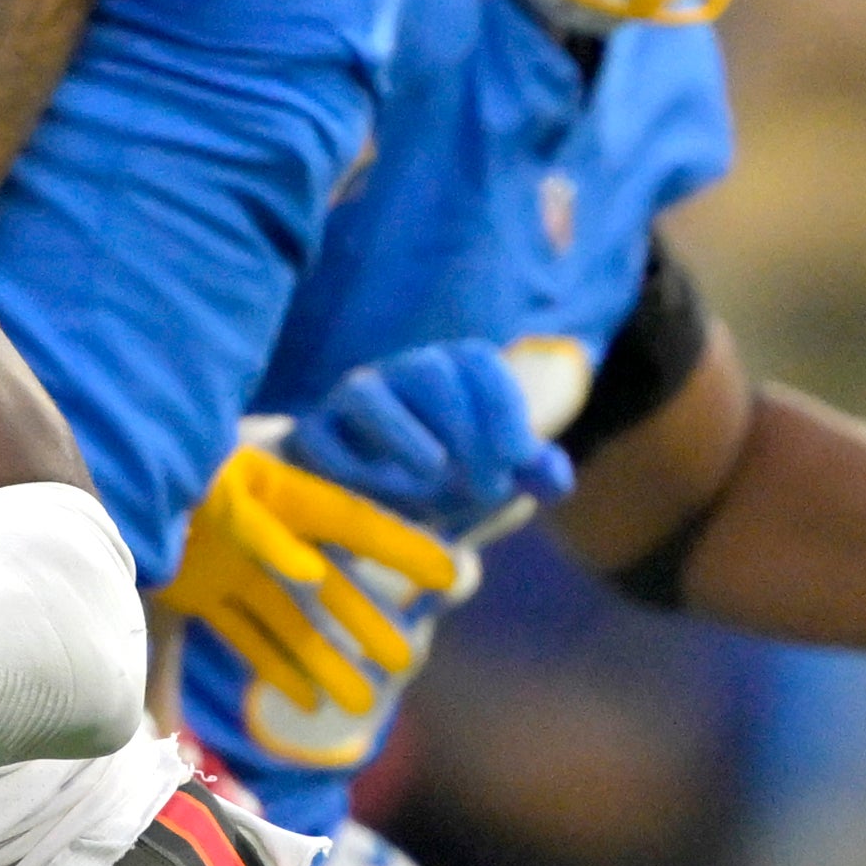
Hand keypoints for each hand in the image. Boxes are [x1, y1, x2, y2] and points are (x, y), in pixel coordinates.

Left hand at [152, 437, 466, 721]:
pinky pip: (241, 632)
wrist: (78, 467)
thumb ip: (258, 533)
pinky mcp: (190, 590)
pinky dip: (270, 665)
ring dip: (322, 659)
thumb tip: (309, 575)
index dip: (399, 547)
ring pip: (287, 619)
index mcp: (266, 488)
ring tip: (358, 703)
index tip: (449, 576)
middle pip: (323, 583)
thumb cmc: (143, 468)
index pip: (347, 521)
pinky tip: (303, 699)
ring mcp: (222, 564)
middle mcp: (253, 528)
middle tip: (405, 660)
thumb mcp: (203, 494)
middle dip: (361, 622)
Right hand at [278, 341, 569, 540]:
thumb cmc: (446, 481)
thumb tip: (555, 477)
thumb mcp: (495, 478)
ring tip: (436, 476)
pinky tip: (379, 498)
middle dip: (463, 427)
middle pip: (429, 371)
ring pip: (367, 392)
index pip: (478, 362)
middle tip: (486, 488)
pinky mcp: (310, 435)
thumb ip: (533, 473)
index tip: (519, 459)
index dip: (502, 406)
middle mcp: (400, 374)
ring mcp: (351, 401)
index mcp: (451, 372)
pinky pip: (319, 435)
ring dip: (404, 434)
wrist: (373, 503)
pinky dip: (348, 465)